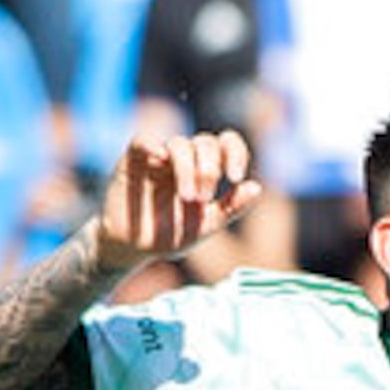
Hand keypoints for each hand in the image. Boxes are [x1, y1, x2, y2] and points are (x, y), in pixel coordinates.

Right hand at [95, 129, 262, 268]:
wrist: (134, 248)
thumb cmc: (172, 235)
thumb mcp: (208, 225)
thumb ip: (232, 207)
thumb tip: (256, 186)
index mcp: (206, 168)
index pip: (227, 143)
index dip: (236, 153)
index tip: (235, 178)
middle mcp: (184, 158)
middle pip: (205, 142)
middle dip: (209, 169)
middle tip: (203, 199)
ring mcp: (159, 157)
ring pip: (179, 144)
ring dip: (187, 168)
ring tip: (188, 198)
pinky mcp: (133, 160)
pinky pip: (142, 140)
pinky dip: (152, 145)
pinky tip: (159, 159)